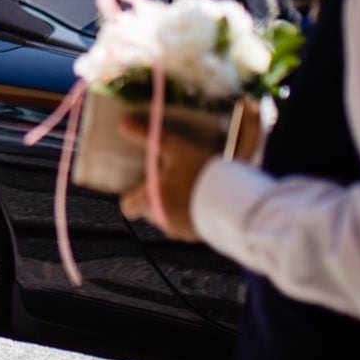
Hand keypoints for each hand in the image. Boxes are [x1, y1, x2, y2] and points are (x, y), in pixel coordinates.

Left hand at [116, 117, 210, 241]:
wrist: (237, 199)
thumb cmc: (202, 172)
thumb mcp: (176, 149)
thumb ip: (148, 137)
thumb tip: (123, 123)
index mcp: (150, 200)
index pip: (128, 208)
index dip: (133, 197)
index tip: (144, 185)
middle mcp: (162, 220)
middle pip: (150, 211)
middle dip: (158, 198)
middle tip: (174, 181)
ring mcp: (181, 231)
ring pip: (169, 219)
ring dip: (175, 208)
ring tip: (192, 190)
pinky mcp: (198, 236)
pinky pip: (187, 227)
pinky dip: (191, 217)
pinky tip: (204, 203)